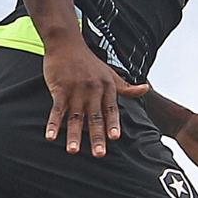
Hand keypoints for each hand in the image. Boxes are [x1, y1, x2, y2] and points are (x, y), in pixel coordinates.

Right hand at [42, 42, 148, 156]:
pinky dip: (53, 123)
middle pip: (94, 117)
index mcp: (106, 88)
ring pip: (75, 116)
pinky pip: (57, 110)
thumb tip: (146, 89)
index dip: (112, 124)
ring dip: (73, 134)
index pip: (111, 109)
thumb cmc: (88, 60)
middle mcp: (93, 90)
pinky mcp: (59, 89)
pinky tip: (51, 136)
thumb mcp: (110, 73)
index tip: (114, 138)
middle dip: (96, 136)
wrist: (67, 44)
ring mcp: (75, 90)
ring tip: (73, 150)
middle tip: (99, 154)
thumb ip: (126, 87)